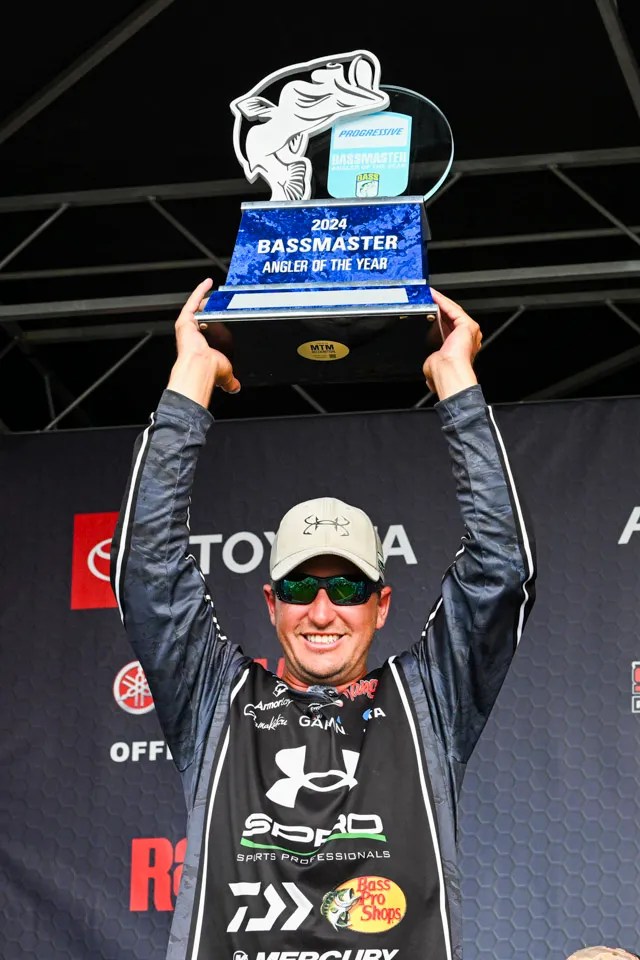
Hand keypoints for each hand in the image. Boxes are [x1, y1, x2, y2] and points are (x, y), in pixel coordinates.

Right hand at [168, 278, 240, 406]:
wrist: (201, 366)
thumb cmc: (210, 370)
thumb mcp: (226, 374)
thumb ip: (231, 380)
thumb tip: (235, 388)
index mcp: (202, 348)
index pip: (209, 333)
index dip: (216, 325)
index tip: (223, 319)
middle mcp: (194, 336)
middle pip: (204, 318)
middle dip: (213, 310)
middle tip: (222, 302)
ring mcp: (189, 327)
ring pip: (198, 309)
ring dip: (208, 300)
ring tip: (219, 293)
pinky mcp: (186, 320)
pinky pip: (193, 302)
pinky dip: (200, 291)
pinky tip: (208, 283)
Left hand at [422, 288, 481, 399]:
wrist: (447, 373)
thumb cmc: (441, 372)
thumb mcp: (434, 361)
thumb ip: (433, 358)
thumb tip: (430, 364)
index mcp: (459, 347)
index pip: (448, 326)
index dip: (438, 316)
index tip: (428, 310)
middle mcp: (467, 338)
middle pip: (452, 317)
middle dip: (439, 306)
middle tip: (427, 298)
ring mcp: (469, 331)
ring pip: (453, 311)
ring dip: (441, 301)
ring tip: (429, 294)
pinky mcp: (467, 325)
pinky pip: (453, 309)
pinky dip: (443, 302)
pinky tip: (434, 296)